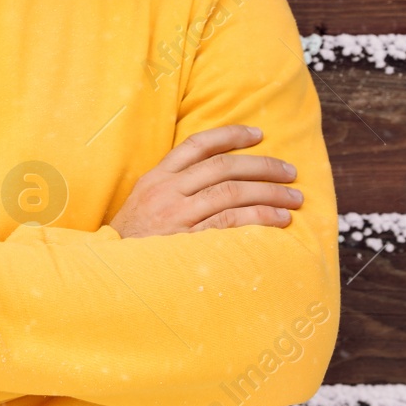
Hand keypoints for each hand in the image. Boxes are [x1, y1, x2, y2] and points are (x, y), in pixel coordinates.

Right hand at [109, 124, 301, 237]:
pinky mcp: (188, 240)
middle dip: (262, 166)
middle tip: (289, 171)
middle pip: (222, 167)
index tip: (258, 135)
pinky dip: (260, 217)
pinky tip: (279, 220)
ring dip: (269, 193)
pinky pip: (231, 222)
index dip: (230, 136)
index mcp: (157, 177)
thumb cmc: (134, 238)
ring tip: (293, 198)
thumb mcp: (145, 200)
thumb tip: (216, 173)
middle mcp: (167, 191)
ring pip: (232, 192)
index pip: (197, 145)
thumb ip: (174, 184)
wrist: (111, 270)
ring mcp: (177, 215)